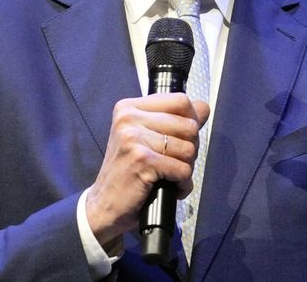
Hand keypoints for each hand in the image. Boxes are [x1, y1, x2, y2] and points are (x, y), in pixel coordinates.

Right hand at [85, 93, 210, 249]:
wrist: (103, 206)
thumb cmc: (126, 173)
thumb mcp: (145, 137)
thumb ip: (173, 120)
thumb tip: (203, 108)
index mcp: (129, 108)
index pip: (180, 100)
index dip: (191, 121)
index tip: (182, 138)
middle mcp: (129, 118)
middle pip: (189, 126)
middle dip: (189, 150)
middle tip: (172, 163)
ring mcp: (133, 138)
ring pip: (188, 149)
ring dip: (185, 169)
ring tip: (168, 176)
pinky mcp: (141, 160)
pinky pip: (182, 169)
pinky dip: (182, 184)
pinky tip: (169, 188)